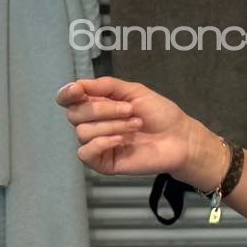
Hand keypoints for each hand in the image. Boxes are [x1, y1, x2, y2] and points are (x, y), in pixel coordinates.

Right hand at [55, 76, 196, 177]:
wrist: (179, 137)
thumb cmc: (160, 114)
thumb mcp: (135, 91)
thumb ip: (107, 86)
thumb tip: (78, 83)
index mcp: (98, 104)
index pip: (69, 99)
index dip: (67, 94)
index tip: (78, 90)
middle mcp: (94, 123)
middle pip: (74, 114)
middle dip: (103, 109)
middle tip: (130, 110)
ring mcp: (98, 144)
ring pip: (83, 132)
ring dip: (112, 126)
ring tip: (136, 126)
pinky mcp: (103, 162)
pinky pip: (85, 153)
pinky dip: (103, 143)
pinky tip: (122, 140)